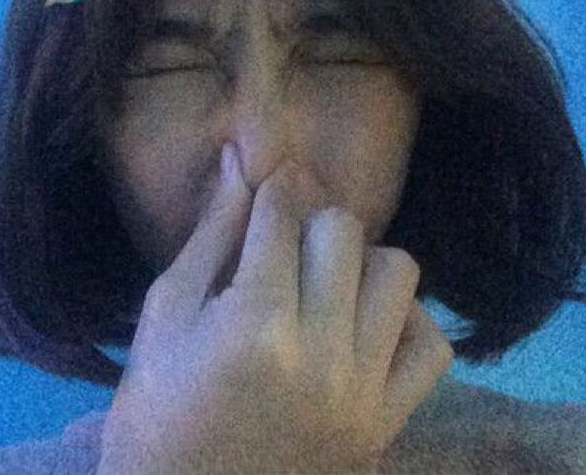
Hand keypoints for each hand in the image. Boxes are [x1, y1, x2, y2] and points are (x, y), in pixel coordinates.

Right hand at [98, 144, 453, 473]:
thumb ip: (208, 237)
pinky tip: (363, 322)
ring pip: (397, 274)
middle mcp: (322, 354)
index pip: (280, 217)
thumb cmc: (156, 418)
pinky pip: (430, 345)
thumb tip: (238, 161)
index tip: (271, 175)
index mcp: (254, 327)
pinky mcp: (388, 424)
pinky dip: (403, 319)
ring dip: (359, 261)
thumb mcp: (165, 320)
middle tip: (285, 237)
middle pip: (343, 232)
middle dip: (310, 218)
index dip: (274, 184)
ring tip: (324, 280)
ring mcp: (364, 393)